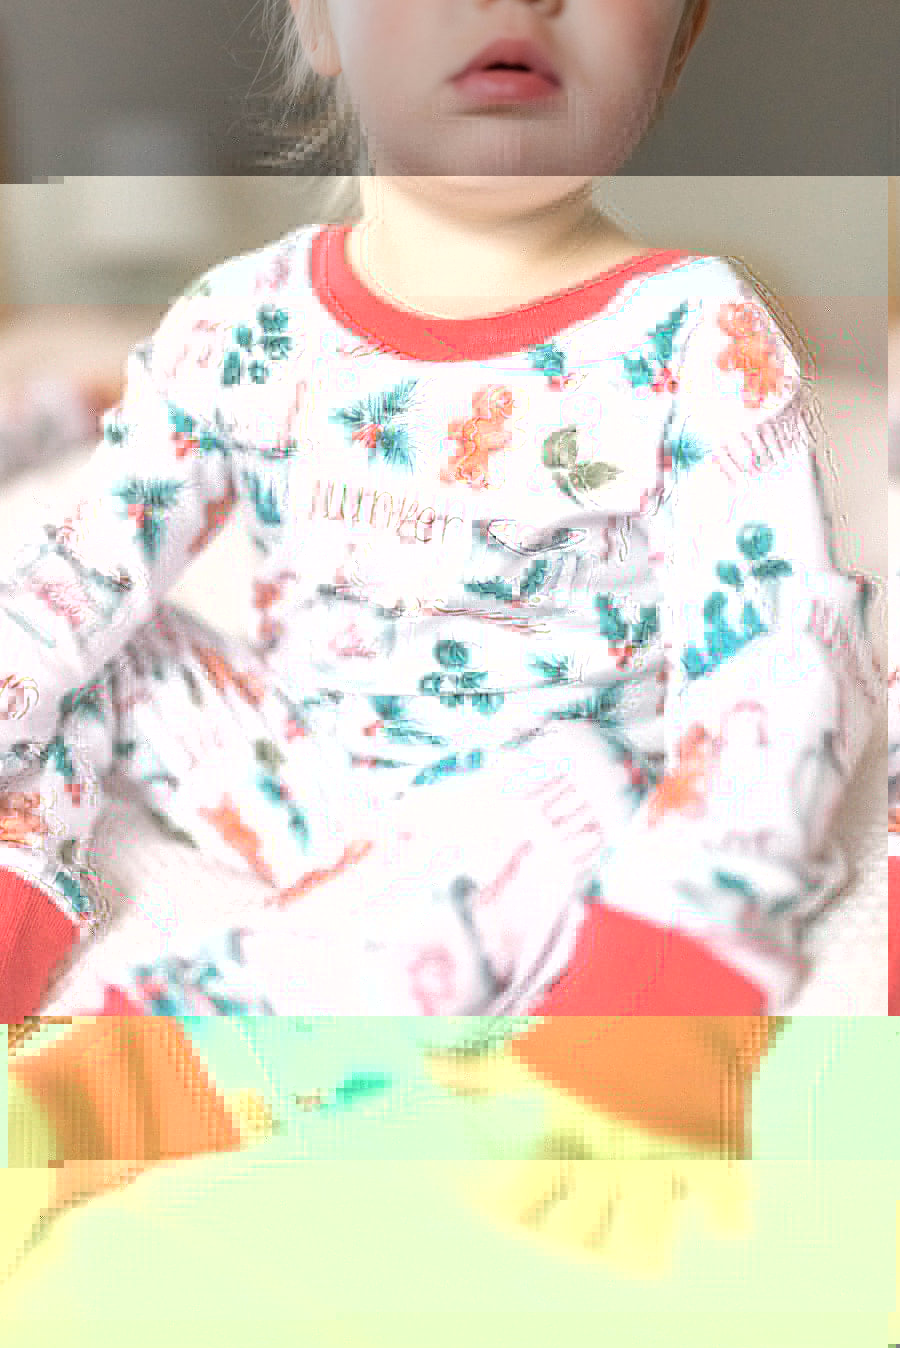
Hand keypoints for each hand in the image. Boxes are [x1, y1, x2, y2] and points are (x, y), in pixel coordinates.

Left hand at [424, 1043, 750, 1275]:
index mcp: (565, 1131)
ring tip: (637, 1223)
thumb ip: (483, 1070)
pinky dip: (720, 1214)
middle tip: (574, 1214)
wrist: (674, 980)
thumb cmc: (598, 1014)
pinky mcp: (716, 1153)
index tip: (495, 1201)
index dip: (502, 1210)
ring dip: (641, 1242)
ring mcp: (664, 1163)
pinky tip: (706, 1198)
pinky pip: (726, 1215)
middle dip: (574, 1237)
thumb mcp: (538, 1045)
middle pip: (581, 1241)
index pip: (518, 1201)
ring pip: (647, 1250)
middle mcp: (607, 1157)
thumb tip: (428, 1068)